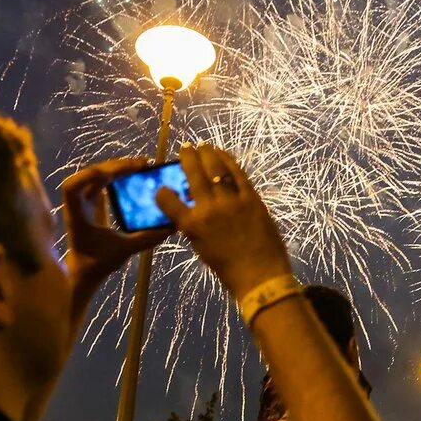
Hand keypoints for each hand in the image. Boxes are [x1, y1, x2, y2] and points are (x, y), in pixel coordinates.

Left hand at [61, 158, 169, 286]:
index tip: (109, 174)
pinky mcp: (93, 201)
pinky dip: (118, 174)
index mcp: (77, 215)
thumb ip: (146, 239)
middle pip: (90, 174)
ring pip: (98, 174)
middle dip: (115, 167)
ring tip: (142, 165)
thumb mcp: (123, 251)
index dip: (86, 177)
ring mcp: (84, 200)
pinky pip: (104, 180)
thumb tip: (171, 227)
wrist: (84, 271)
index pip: (71, 188)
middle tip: (142, 165)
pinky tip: (135, 172)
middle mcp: (78, 203)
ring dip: (118, 167)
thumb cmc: (96, 263)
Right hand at [156, 144, 292, 298]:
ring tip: (204, 146)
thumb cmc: (228, 267)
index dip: (162, 193)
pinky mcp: (251, 198)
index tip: (161, 188)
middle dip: (188, 157)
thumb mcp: (202, 247)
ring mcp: (232, 201)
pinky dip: (229, 161)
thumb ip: (194, 225)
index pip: (168, 202)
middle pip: (195, 175)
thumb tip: (192, 206)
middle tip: (185, 147)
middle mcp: (209, 209)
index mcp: (193, 225)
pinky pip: (238, 174)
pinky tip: (223, 154)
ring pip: (216, 169)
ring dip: (208, 153)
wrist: (259, 275)